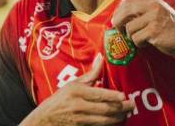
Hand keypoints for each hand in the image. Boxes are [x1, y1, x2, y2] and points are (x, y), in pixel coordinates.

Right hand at [20, 54, 134, 125]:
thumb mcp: (72, 85)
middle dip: (120, 108)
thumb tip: (101, 57)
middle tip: (131, 106)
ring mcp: (79, 119)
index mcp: (77, 92)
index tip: (124, 96)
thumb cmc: (58, 101)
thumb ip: (90, 74)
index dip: (113, 96)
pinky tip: (116, 122)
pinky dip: (108, 125)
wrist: (43, 121)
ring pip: (103, 120)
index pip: (99, 94)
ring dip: (117, 118)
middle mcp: (78, 106)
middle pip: (104, 108)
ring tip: (126, 115)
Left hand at [111, 0, 174, 55]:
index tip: (116, 22)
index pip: (127, 2)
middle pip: (125, 12)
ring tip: (142, 39)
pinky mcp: (154, 31)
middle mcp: (153, 6)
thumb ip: (142, 11)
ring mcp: (154, 18)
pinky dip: (139, 44)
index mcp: (153, 0)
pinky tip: (149, 43)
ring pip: (129, 28)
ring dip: (132, 37)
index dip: (118, 13)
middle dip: (118, 24)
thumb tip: (120, 15)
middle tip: (121, 32)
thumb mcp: (158, 13)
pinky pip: (136, 39)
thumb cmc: (172, 28)